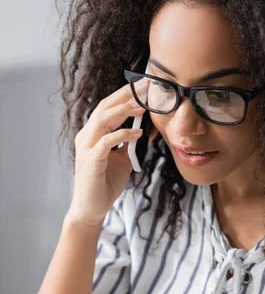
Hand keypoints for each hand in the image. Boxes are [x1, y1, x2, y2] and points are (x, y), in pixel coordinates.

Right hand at [68, 83, 144, 228]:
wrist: (92, 208)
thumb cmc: (106, 183)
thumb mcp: (123, 159)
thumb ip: (132, 143)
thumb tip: (148, 128)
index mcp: (93, 133)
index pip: (108, 107)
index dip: (125, 95)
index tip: (144, 85)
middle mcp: (87, 136)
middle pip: (105, 107)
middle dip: (126, 95)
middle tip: (145, 85)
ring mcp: (87, 147)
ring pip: (103, 119)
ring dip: (124, 110)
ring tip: (143, 105)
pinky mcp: (91, 160)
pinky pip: (106, 142)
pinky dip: (123, 135)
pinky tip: (138, 133)